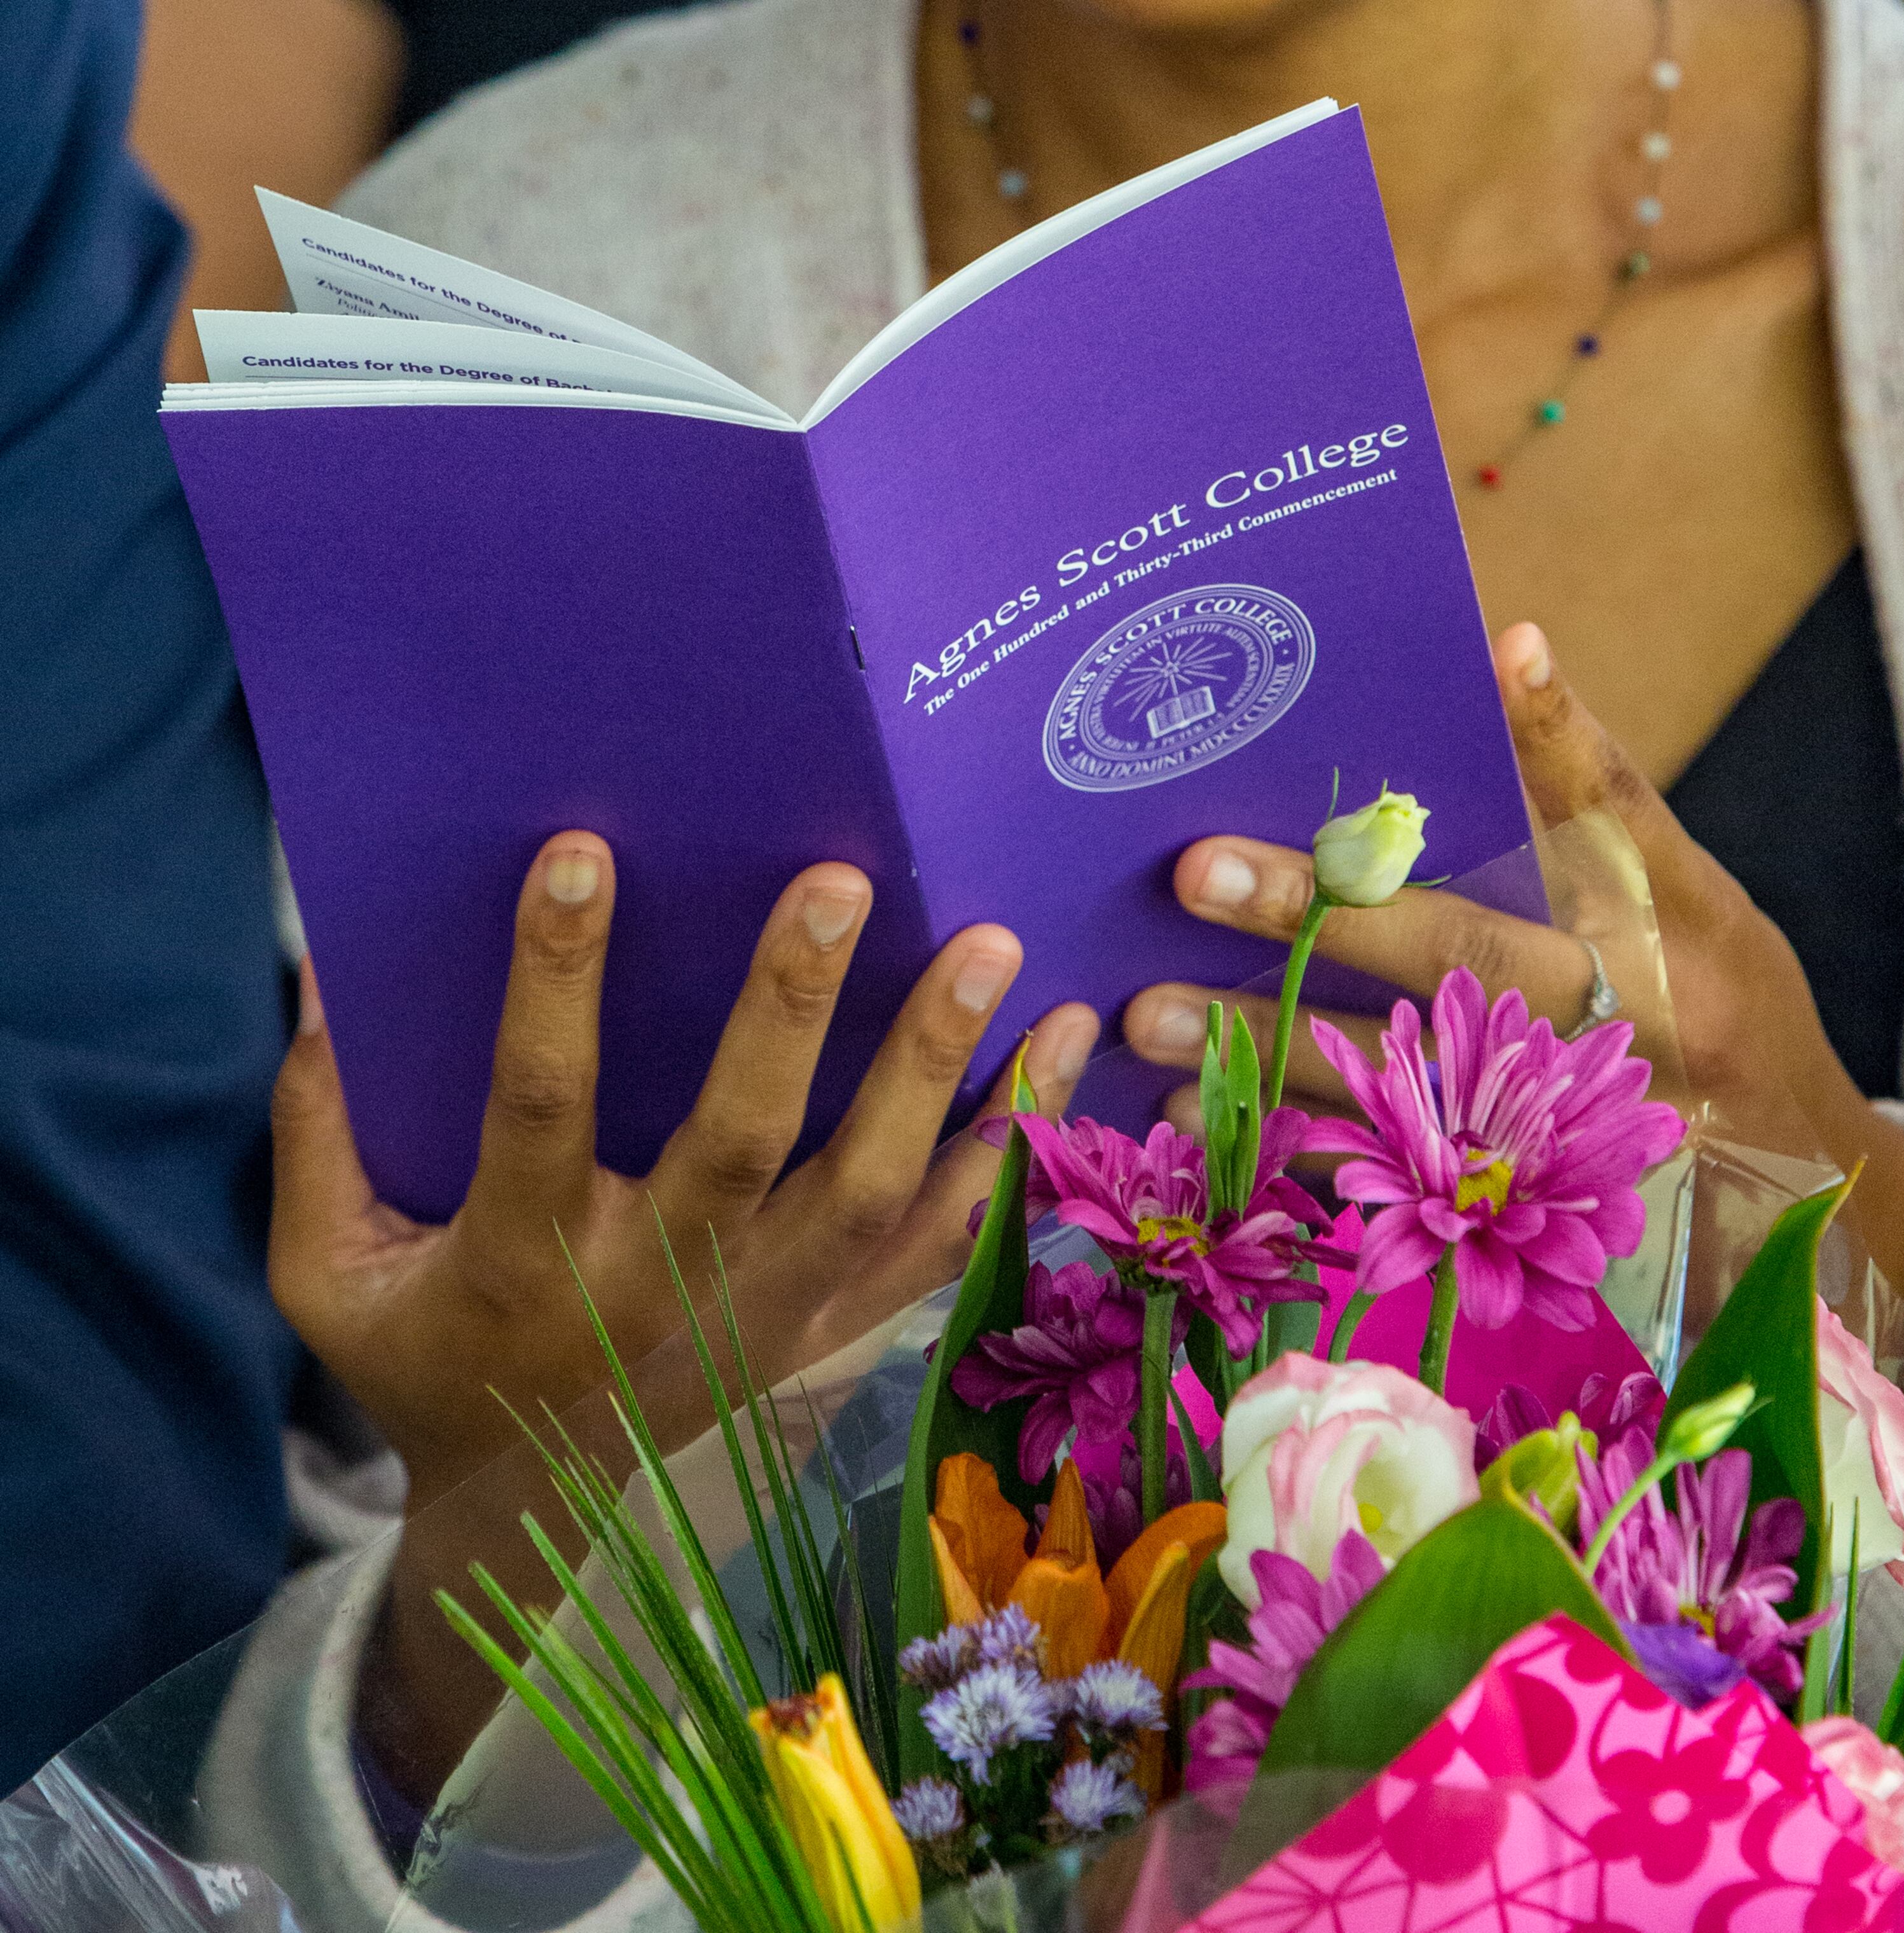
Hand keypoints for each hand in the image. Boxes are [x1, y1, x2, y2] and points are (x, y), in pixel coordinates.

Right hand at [272, 832, 1099, 1511]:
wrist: (537, 1532)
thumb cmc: (431, 1365)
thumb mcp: (329, 1276)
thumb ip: (318, 1136)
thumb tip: (324, 973)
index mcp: (527, 1262)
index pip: (540, 1105)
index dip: (555, 982)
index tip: (582, 854)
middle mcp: (664, 1293)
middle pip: (741, 1143)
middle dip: (791, 1009)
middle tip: (843, 881)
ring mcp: (773, 1322)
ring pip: (875, 1195)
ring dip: (941, 1071)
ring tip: (1000, 948)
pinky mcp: (847, 1339)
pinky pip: (948, 1248)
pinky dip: (1013, 1154)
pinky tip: (1068, 1055)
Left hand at [1122, 622, 1903, 1317]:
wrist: (1792, 1176)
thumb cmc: (1719, 998)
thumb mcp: (1687, 891)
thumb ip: (1591, 787)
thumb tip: (1507, 645)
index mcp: (1669, 938)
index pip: (1578, 830)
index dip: (1489, 771)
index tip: (1363, 741)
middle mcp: (1624, 1034)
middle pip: (1463, 968)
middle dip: (1320, 923)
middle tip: (1192, 875)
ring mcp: (1577, 1135)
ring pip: (1405, 1087)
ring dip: (1268, 1050)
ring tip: (1147, 1019)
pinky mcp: (1525, 1214)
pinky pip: (1387, 1183)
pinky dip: (1285, 1148)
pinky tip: (1191, 1120)